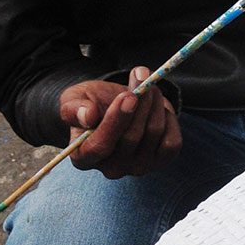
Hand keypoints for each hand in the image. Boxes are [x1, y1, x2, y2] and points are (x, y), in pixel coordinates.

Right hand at [58, 68, 180, 178]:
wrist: (119, 106)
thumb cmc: (92, 104)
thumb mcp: (74, 99)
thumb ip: (73, 108)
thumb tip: (88, 116)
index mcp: (83, 157)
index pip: (100, 147)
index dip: (116, 121)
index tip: (128, 96)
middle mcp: (111, 169)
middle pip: (131, 138)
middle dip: (140, 103)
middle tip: (142, 76)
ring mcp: (137, 168)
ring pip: (153, 133)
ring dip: (154, 103)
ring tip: (149, 86)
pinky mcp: (160, 162)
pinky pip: (172, 141)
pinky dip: (169, 119)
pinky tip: (158, 108)